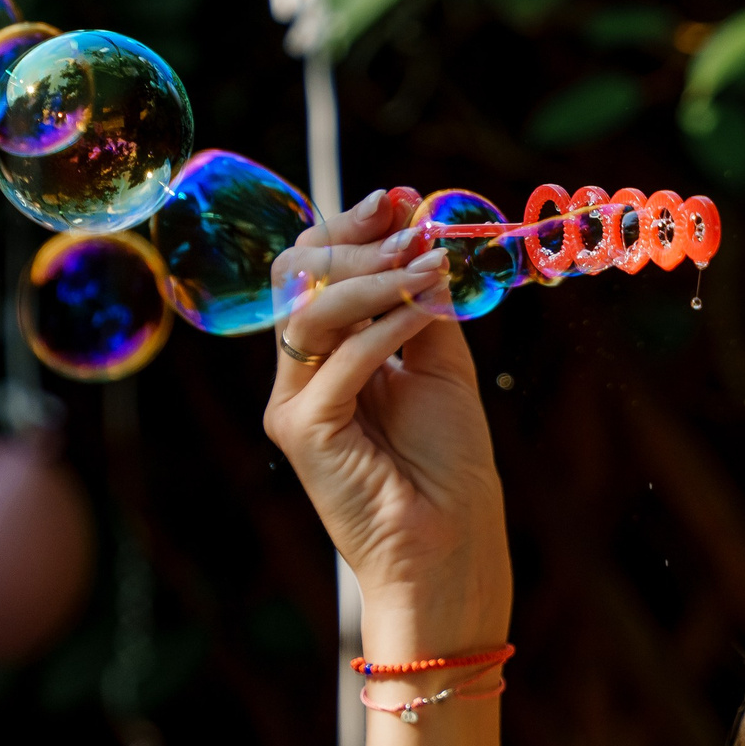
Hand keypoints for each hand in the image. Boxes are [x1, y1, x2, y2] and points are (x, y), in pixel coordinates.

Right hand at [263, 189, 511, 656]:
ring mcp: (293, 403)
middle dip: (352, 241)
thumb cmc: (448, 464)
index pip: (315, 271)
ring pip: (309, 311)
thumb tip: (420, 231)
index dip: (350, 228)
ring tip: (426, 268)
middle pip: (297, 278)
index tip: (399, 199)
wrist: (451, 546)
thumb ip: (423, 302)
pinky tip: (423, 312)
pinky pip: (336, 361)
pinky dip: (384, 327)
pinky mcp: (301, 431)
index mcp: (328, 355)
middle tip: (406, 226)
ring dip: (373, 279)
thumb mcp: (441, 363)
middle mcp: (300, 375)